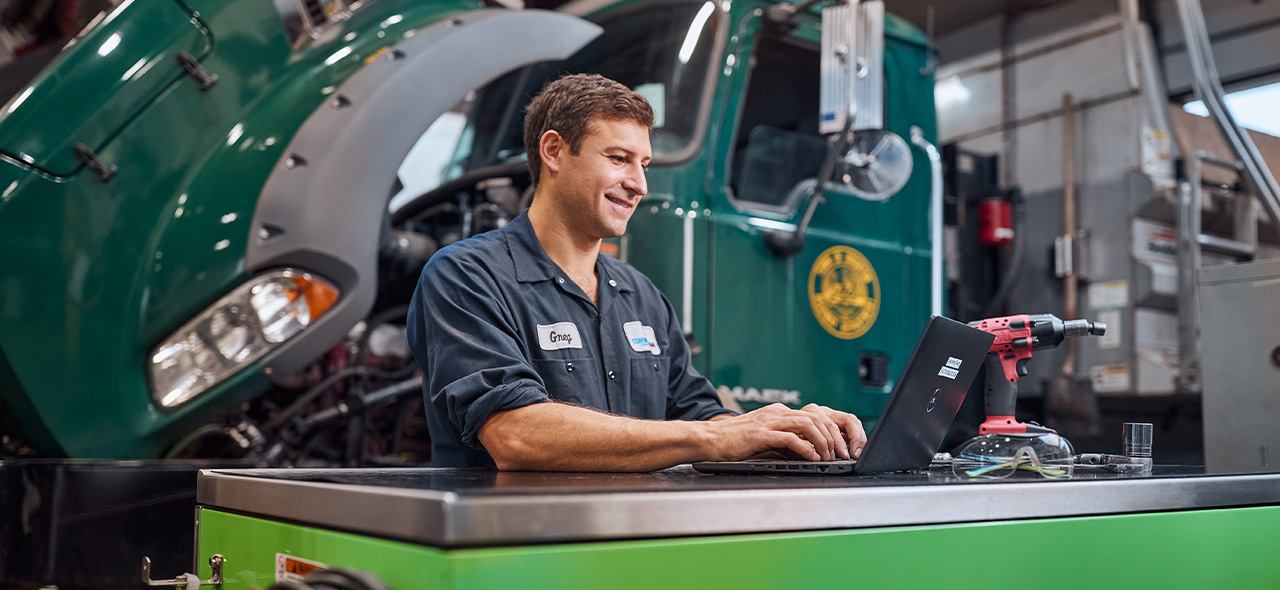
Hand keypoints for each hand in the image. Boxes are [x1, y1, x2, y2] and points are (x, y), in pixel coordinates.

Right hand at [703, 403, 855, 461]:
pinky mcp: (761, 434)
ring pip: (807, 424)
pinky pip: (790, 438)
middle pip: (815, 417)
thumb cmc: (733, 441)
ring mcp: (768, 422)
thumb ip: (784, 439)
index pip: (813, 415)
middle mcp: (776, 413)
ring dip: (822, 441)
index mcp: (778, 412)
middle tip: (840, 453)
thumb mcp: (764, 436)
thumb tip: (807, 451)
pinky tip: (811, 458)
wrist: (709, 439)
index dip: (830, 430)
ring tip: (828, 456)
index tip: (839, 446)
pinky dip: (805, 448)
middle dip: (832, 436)